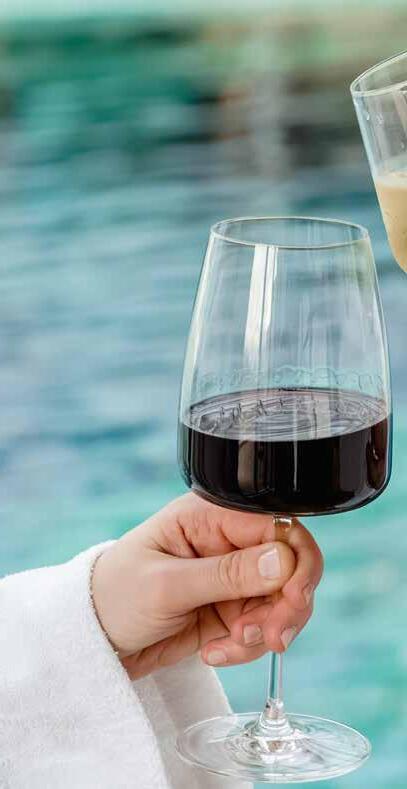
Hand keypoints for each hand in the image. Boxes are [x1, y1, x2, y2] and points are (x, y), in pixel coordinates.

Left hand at [92, 493, 322, 679]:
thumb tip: (283, 561)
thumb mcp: (166, 585)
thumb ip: (225, 574)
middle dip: (286, 605)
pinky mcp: (232, 609)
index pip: (277, 525)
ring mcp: (233, 577)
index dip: (297, 560)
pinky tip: (214, 652)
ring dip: (266, 630)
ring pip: (282, 601)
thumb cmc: (116, 594)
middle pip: (290, 565)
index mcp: (211, 515)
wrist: (95, 638)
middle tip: (270, 637)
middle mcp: (229, 541)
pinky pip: (263, 628)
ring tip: (230, 645)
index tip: (294, 598)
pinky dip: (248, 646)